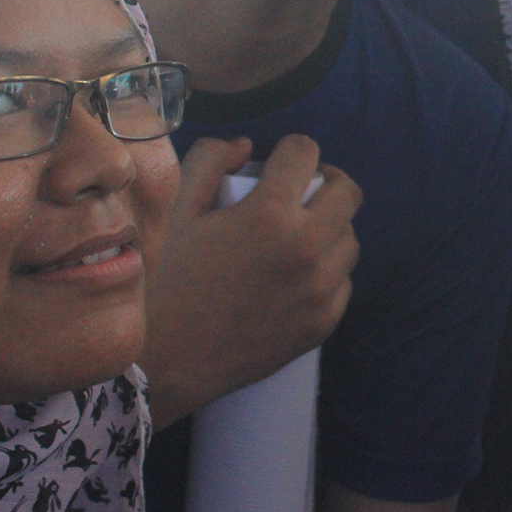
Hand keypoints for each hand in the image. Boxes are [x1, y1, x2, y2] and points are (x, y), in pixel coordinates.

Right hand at [137, 134, 361, 427]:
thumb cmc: (162, 283)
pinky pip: (343, 281)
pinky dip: (326, 270)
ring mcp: (320, 290)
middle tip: (301, 188)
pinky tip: (294, 274)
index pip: (305, 152)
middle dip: (325, 180)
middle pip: (347, 192)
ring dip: (329, 226)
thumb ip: (208, 163)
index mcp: (269, 215)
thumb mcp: (174, 212)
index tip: (280, 159)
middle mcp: (306, 249)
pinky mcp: (323, 323)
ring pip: (349, 238)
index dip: (290, 149)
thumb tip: (244, 146)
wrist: (162, 364)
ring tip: (297, 232)